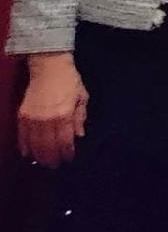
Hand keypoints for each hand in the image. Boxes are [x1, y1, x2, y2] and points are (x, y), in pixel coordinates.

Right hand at [17, 52, 87, 167]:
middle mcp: (48, 119)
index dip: (67, 152)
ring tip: (43, 163)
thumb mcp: (82, 98)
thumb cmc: (69, 81)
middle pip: (48, 145)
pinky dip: (24, 146)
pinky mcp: (22, 114)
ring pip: (34, 143)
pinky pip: (22, 135)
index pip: (65, 140)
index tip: (69, 158)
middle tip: (55, 165)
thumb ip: (80, 118)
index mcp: (64, 114)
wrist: (48, 67)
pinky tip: (28, 153)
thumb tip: (79, 136)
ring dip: (39, 155)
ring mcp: (33, 117)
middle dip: (52, 157)